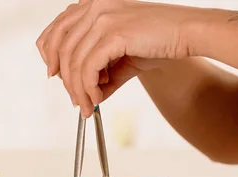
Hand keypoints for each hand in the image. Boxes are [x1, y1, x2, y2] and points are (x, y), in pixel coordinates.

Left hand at [36, 0, 196, 116]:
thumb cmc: (158, 40)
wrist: (187, 34)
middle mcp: (94, 6)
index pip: (57, 29)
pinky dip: (88, 88)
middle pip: (60, 47)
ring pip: (73, 61)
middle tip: (75, 100)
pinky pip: (88, 67)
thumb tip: (85, 96)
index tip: (54, 75)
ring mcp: (102, 17)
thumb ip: (100, 72)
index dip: (50, 54)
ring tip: (88, 106)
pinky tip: (97, 98)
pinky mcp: (113, 33)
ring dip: (78, 90)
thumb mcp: (121, 57)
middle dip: (65, 79)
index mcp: (93, 4)